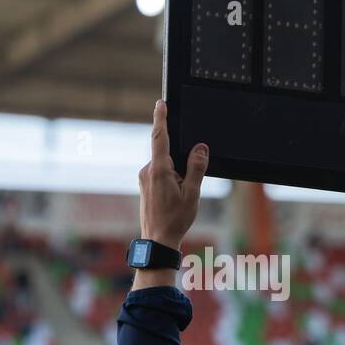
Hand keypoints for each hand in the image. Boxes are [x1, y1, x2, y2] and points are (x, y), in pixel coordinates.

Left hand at [134, 100, 207, 287]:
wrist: (157, 241)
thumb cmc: (175, 219)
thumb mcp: (192, 194)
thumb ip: (196, 168)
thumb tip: (200, 148)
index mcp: (159, 170)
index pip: (159, 137)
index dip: (161, 118)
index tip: (161, 103)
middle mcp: (148, 171)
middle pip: (166, 153)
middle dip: (180, 161)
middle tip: (186, 186)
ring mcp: (144, 178)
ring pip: (164, 165)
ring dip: (177, 174)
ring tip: (181, 199)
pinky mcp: (145, 186)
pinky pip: (160, 173)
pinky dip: (172, 179)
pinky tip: (176, 199)